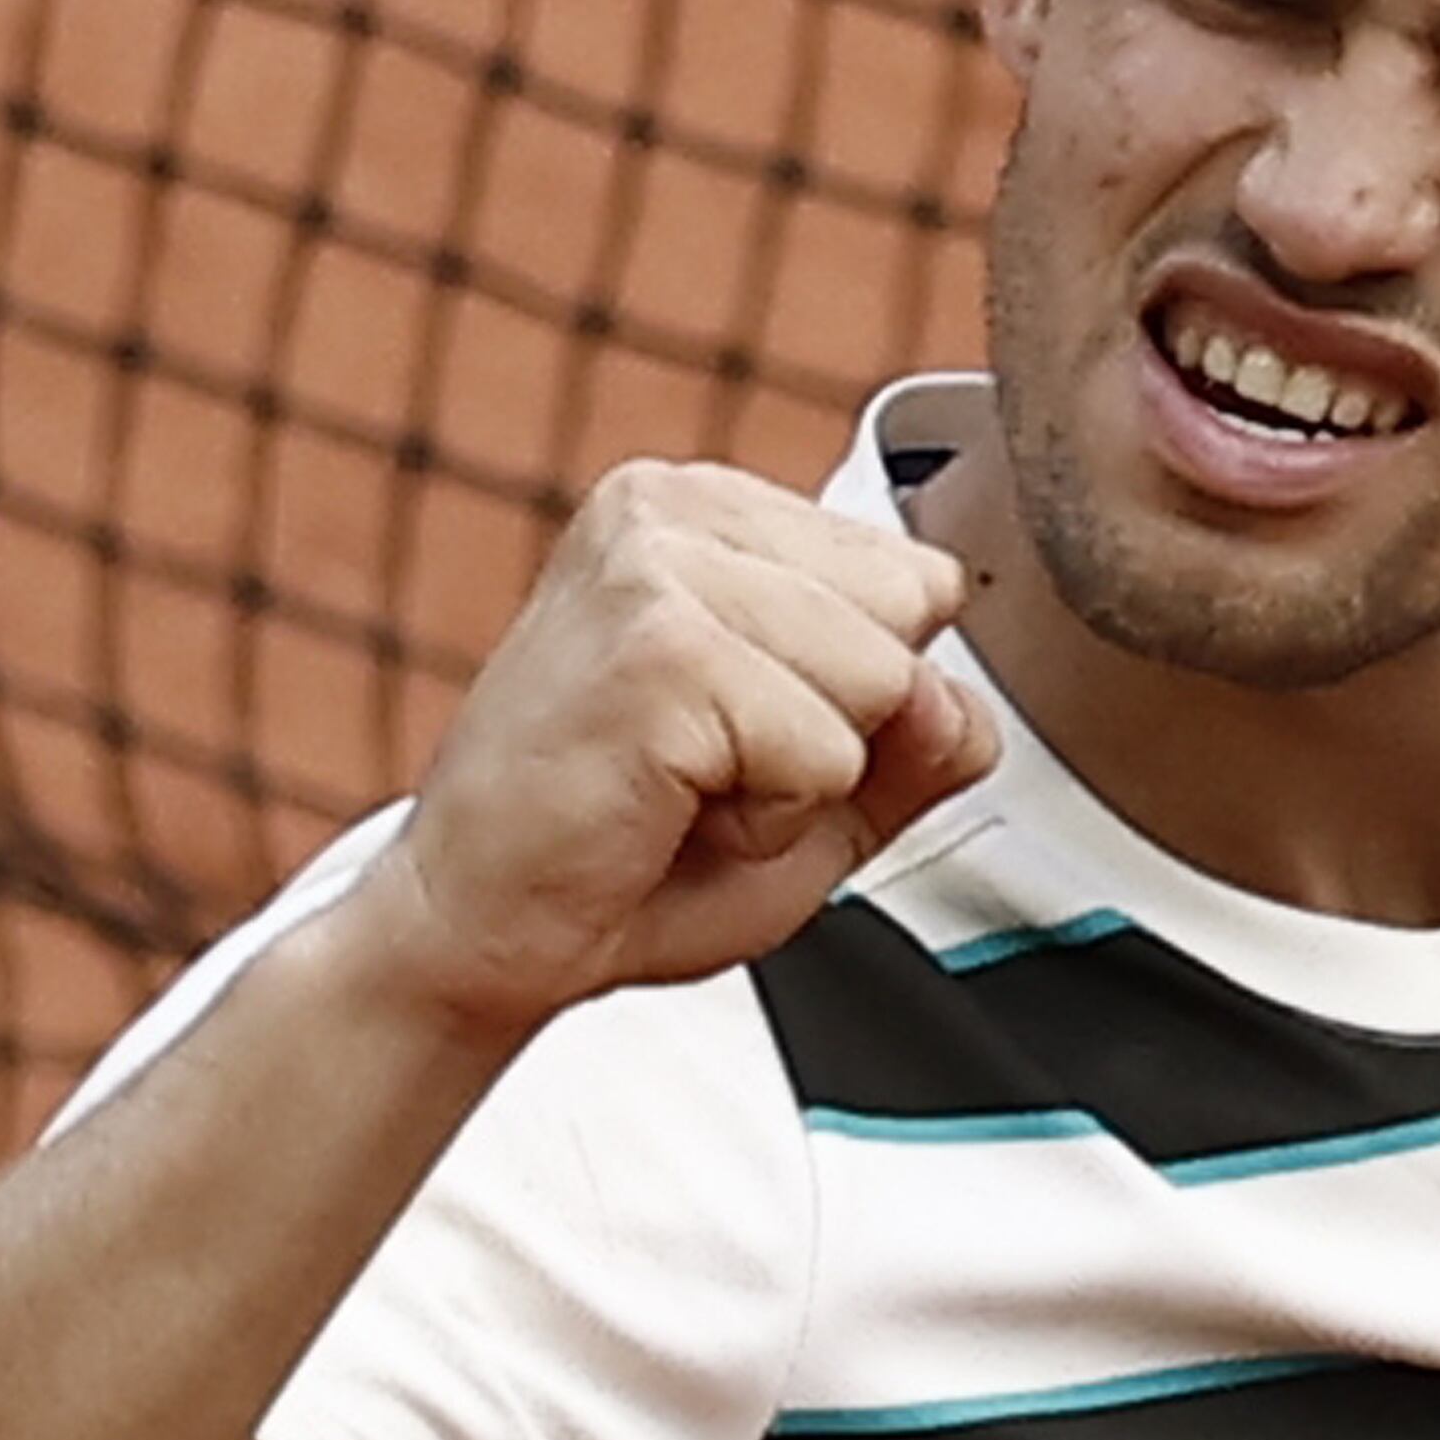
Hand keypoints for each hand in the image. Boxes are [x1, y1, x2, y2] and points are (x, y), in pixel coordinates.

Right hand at [345, 460, 996, 1035]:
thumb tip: (966, 705)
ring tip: (682, 791)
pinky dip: (768, 820)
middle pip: (912, 616)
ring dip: (802, 783)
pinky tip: (664, 811)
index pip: (915, 577)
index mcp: (704, 507)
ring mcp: (660, 562)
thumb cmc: (622, 857)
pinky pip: (827, 751)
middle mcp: (674, 505)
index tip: (732, 734)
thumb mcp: (814, 790)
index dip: (860, 698)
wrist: (472, 934)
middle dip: (840, 731)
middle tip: (703, 773)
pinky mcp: (660, 644)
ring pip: (882, 682)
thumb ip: (916, 738)